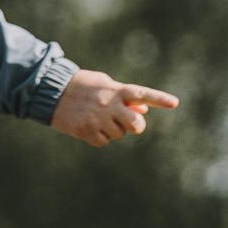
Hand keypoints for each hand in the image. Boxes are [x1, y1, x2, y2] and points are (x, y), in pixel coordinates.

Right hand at [49, 69, 178, 147]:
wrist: (52, 91)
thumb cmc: (84, 86)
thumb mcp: (106, 85)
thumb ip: (126, 97)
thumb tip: (143, 109)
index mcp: (116, 90)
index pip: (142, 94)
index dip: (159, 99)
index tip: (175, 103)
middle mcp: (110, 104)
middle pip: (136, 125)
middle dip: (135, 126)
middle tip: (127, 122)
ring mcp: (98, 119)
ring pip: (119, 135)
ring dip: (113, 130)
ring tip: (99, 118)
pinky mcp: (86, 131)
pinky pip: (103, 142)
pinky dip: (99, 137)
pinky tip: (89, 126)